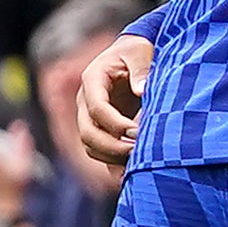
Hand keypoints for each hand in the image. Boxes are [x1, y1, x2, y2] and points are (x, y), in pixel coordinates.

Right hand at [79, 32, 151, 166]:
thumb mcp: (140, 51)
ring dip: (112, 157)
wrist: (130, 55)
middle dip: (112, 146)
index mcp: (92, 80)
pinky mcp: (99, 128)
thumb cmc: (136, 51)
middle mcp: (85, 101)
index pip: (97, 108)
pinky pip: (99, 152)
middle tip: (138, 151)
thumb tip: (142, 90)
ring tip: (138, 160)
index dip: (116, 124)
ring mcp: (89, 117)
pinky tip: (130, 175)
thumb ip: (141, 68)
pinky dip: (112, 165)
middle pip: (87, 133)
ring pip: (90, 146)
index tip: (138, 131)